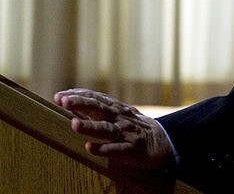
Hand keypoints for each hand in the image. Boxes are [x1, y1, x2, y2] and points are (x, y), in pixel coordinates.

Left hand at [54, 88, 174, 169]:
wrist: (162, 141)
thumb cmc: (134, 127)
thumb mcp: (118, 113)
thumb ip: (96, 108)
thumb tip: (71, 102)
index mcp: (115, 108)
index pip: (95, 98)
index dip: (78, 95)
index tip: (59, 96)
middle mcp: (119, 118)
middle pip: (99, 109)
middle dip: (81, 104)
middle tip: (63, 101)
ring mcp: (126, 133)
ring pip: (106, 129)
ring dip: (90, 126)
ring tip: (74, 125)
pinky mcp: (132, 149)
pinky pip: (117, 149)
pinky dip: (104, 148)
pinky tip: (90, 148)